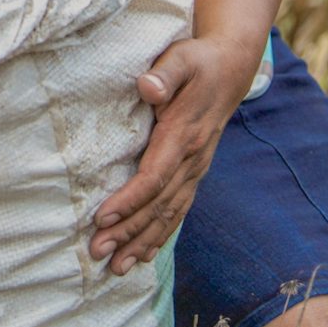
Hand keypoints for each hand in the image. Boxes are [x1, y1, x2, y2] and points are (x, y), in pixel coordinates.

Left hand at [88, 35, 255, 275]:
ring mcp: (195, 170)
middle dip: (128, 231)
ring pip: (168, 215)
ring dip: (141, 242)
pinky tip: (143, 255)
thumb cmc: (197, 61)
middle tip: (97, 253)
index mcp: (184, 135)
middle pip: (158, 205)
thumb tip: (148, 87)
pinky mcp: (194, 173)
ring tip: (115, 268)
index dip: (129, 200)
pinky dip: (160, 235)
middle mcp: (192, 160)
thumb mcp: (181, 58)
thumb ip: (165, 74)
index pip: (154, 176)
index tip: (102, 217)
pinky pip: (178, 211)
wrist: (230, 68)